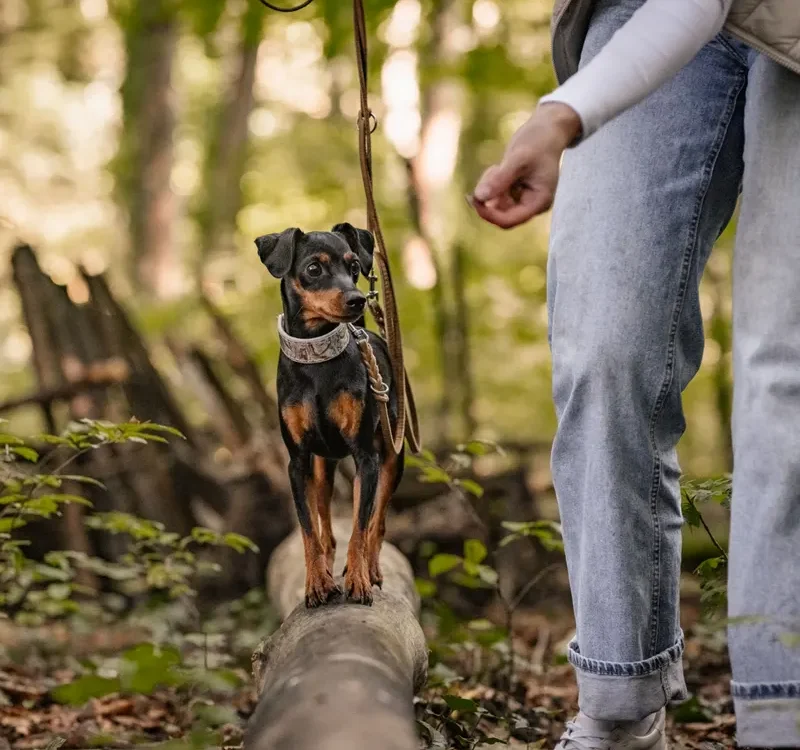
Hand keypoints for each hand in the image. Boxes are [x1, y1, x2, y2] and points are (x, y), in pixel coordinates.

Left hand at [470, 103, 581, 229]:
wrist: (547, 128)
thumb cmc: (538, 141)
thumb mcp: (518, 159)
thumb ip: (500, 179)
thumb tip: (479, 197)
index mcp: (538, 202)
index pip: (508, 220)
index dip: (489, 214)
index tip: (474, 197)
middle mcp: (532, 205)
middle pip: (500, 214)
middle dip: (490, 196)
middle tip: (492, 170)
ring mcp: (523, 199)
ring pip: (495, 205)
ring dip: (490, 187)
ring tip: (499, 165)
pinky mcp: (515, 192)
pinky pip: (495, 195)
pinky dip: (492, 182)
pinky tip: (499, 166)